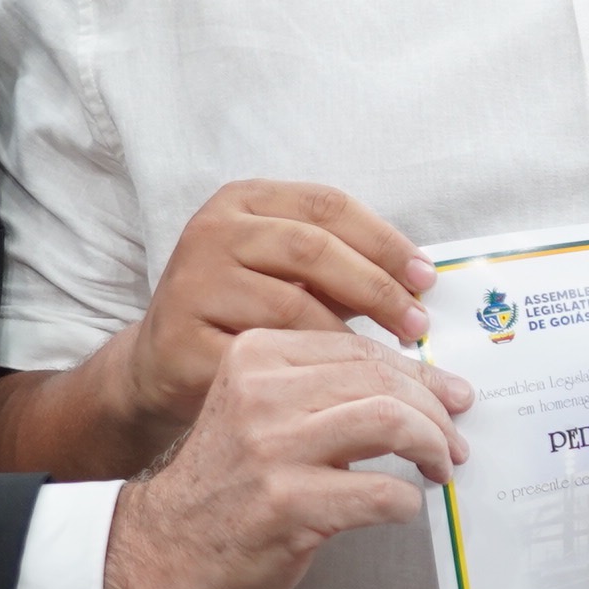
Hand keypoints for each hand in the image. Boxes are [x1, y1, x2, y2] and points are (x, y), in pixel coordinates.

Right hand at [98, 327, 475, 588]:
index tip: (450, 398)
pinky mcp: (286, 504)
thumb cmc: (229, 480)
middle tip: (455, 441)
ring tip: (441, 467)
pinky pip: (379, 491)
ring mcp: (272, 449)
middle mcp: (262, 393)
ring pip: (389, 421)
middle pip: (383, 381)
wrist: (162, 545)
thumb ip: (321, 389)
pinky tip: (404, 506)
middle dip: (436, 411)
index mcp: (258, 355)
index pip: (362, 350)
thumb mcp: (261, 409)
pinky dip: (407, 499)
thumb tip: (419, 386)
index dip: (421, 373)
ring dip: (432, 446)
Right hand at [107, 180, 434, 441]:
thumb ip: (342, 268)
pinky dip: (307, 370)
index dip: (384, 240)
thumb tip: (418, 284)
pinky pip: (262, 354)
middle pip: (313, 247)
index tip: (424, 277)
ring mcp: (192, 282)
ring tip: (387, 362)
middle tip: (417, 323)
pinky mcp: (181, 338)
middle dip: (376, 286)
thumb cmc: (243, 313)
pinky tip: (339, 387)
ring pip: (290, 303)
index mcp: (244, 201)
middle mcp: (212, 231)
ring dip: (349, 335)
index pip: (328, 206)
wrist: (164, 366)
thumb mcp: (288, 274)